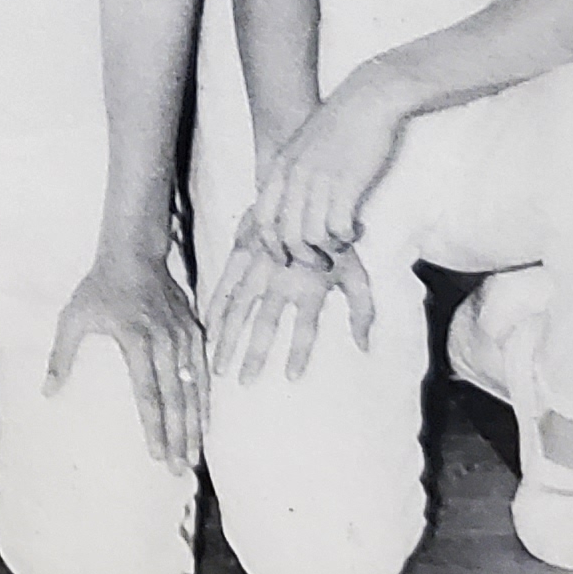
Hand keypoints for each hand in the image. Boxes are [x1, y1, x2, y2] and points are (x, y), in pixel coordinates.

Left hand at [46, 246, 207, 470]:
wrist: (134, 253)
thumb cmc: (99, 287)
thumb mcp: (73, 317)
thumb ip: (61, 356)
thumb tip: (48, 393)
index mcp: (135, 339)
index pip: (148, 393)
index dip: (154, 427)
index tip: (157, 455)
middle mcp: (164, 341)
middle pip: (175, 398)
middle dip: (179, 436)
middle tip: (180, 469)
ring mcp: (183, 336)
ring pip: (193, 389)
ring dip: (195, 424)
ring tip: (194, 455)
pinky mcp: (194, 331)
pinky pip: (203, 371)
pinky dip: (206, 399)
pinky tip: (206, 422)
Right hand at [206, 214, 379, 384]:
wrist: (307, 192)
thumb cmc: (334, 240)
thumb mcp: (356, 273)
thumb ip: (363, 311)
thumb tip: (365, 347)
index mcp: (311, 286)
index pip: (305, 327)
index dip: (298, 352)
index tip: (290, 377)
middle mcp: (282, 280)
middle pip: (265, 325)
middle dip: (254, 355)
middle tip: (243, 381)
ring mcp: (258, 266)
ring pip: (239, 309)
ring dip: (228, 338)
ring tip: (218, 365)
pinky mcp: (241, 252)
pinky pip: (224, 284)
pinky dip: (214, 307)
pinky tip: (207, 328)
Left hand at [252, 72, 410, 261]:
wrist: (368, 99)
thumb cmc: (341, 123)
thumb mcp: (305, 146)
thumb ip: (295, 172)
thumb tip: (295, 204)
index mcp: (282, 167)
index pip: (262, 218)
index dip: (272, 245)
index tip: (287, 258)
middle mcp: (295, 176)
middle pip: (285, 234)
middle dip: (302, 257)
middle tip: (321, 263)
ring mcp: (319, 181)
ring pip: (311, 236)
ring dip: (328, 249)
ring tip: (343, 242)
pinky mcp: (346, 184)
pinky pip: (338, 229)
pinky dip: (347, 238)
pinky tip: (357, 229)